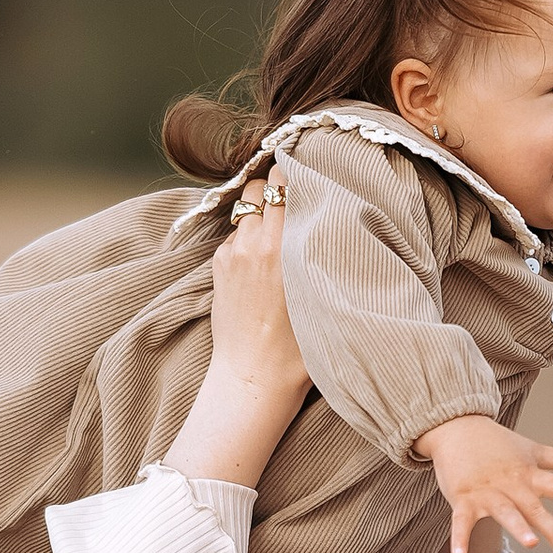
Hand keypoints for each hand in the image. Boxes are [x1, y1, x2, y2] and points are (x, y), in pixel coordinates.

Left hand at [164, 180, 312, 485]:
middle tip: (292, 195)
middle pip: (262, 185)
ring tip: (274, 224)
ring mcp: (233, 253)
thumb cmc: (300, 347)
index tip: (308, 175)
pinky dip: (246, 236)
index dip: (297, 175)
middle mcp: (256, 243)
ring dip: (259, 208)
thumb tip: (333, 220)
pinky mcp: (219, 266)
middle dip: (276, 185)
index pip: (287, 183)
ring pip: (245, 207)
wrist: (254, 377)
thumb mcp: (324, 295)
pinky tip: (260, 257)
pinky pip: (234, 234)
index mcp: (286, 247)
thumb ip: (324, 253)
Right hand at [416, 413, 552, 552]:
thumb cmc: (495, 441)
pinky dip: (460, 537)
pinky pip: (462, 521)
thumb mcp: (530, 449)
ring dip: (518, 527)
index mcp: (530, 474)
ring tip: (532, 543)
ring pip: (505, 511)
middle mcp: (512, 484)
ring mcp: (487, 491)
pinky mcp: (464, 498)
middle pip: (535, 509)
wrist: (456, 427)